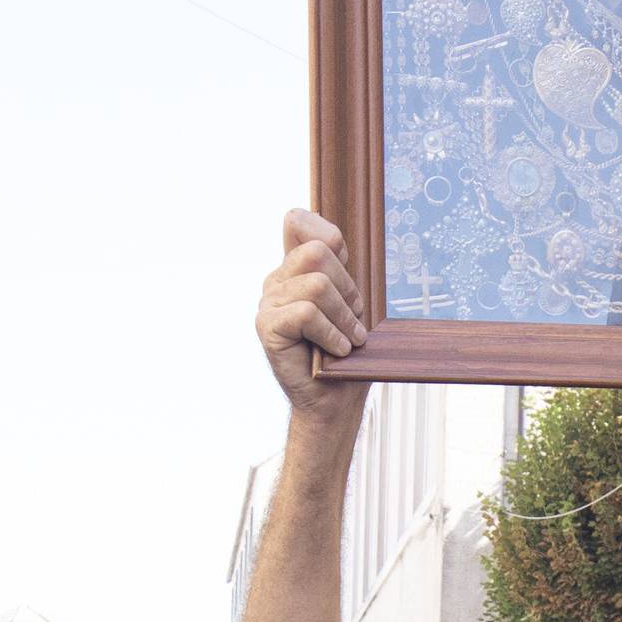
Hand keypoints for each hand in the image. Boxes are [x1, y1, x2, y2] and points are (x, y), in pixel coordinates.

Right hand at [257, 210, 368, 404]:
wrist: (333, 400)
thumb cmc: (344, 354)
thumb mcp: (350, 303)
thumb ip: (339, 269)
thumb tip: (334, 238)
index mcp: (294, 270)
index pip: (298, 221)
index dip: (327, 235)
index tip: (348, 276)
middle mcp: (276, 281)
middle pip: (317, 253)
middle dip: (348, 288)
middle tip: (354, 320)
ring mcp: (268, 303)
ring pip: (317, 285)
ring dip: (343, 317)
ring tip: (349, 340)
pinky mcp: (267, 326)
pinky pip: (307, 313)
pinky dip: (331, 334)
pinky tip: (337, 351)